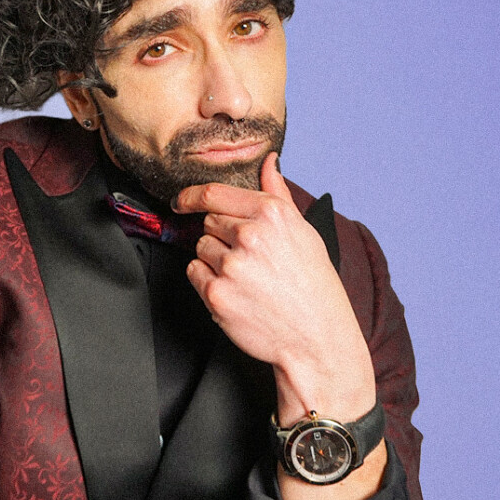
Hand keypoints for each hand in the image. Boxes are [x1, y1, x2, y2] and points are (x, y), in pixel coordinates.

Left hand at [174, 153, 374, 425]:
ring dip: (215, 260)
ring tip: (247, 278)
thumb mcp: (303, 231)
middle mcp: (250, 235)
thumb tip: (268, 161)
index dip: (191, 196)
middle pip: (208, 223)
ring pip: (201, 248)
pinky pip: (194, 273)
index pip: (213, 193)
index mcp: (271, 214)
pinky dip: (207, 281)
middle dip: (221, 237)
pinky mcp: (217, 294)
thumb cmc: (313, 284)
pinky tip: (236, 291)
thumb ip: (277, 193)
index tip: (182, 201)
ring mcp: (231, 266)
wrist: (317, 338)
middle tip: (249, 260)